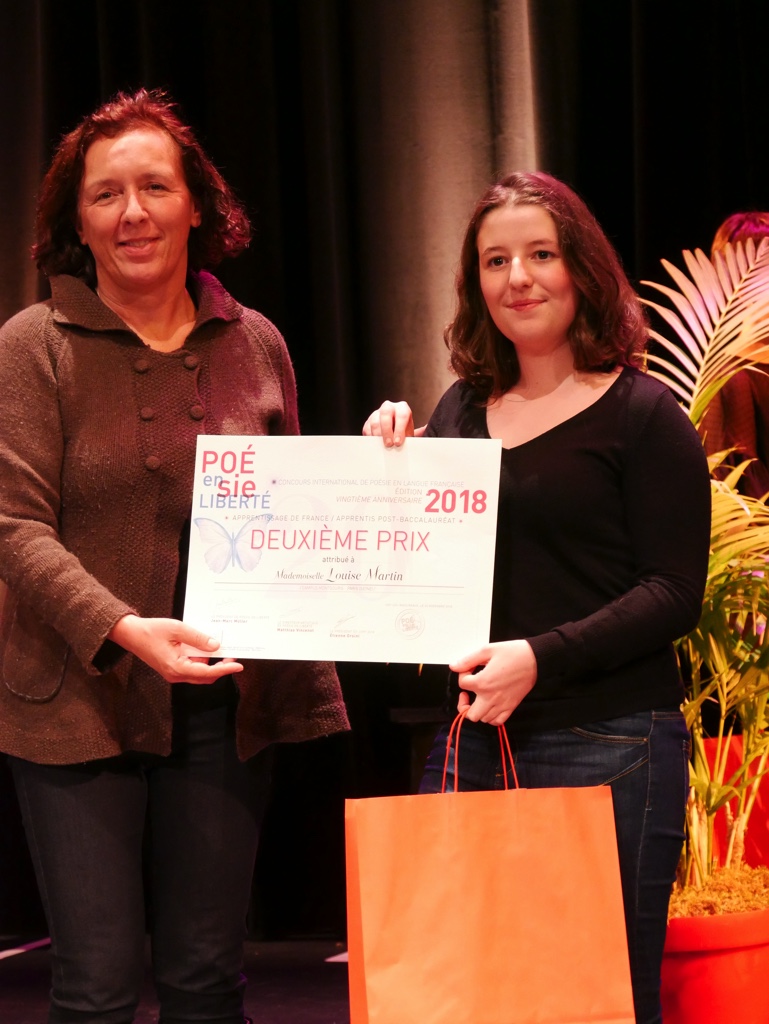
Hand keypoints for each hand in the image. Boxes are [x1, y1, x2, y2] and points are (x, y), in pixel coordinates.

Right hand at [108, 614, 242, 683]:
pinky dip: (202, 661)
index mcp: (176, 667)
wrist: (130, 634)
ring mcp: (173, 673)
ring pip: (199, 673)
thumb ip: (198, 638)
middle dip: (221, 668)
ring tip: (221, 650)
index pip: (207, 672)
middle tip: (232, 656)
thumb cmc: (151, 630)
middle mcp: (175, 675)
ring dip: (211, 665)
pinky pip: (192, 668)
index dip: (225, 669)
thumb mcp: (177, 629)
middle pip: (205, 677)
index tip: (239, 666)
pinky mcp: (172, 669)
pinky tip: (206, 649)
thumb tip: (216, 646)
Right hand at [362, 400, 425, 446]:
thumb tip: (408, 445)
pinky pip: (367, 429)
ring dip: (378, 436)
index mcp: (402, 408)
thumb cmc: (403, 433)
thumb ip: (408, 438)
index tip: (398, 443)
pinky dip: (371, 438)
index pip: (402, 415)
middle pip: (386, 413)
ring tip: (382, 447)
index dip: (399, 430)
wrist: (395, 432)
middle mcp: (389, 407)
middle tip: (389, 444)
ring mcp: (377, 413)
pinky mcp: (368, 421)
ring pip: (374, 422)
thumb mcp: (409, 434)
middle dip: (387, 430)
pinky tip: (376, 444)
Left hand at [452, 640, 536, 725]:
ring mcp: (501, 704)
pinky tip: (490, 706)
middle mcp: (490, 697)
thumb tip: (454, 666)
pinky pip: (497, 721)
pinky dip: (491, 717)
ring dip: (477, 710)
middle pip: (469, 713)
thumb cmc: (513, 653)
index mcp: (483, 682)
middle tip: (467, 693)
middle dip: (464, 704)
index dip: (462, 674)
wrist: (535, 659)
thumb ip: (468, 660)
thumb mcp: (487, 650)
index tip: (470, 668)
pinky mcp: (511, 706)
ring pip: (482, 719)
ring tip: (479, 698)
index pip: (462, 684)